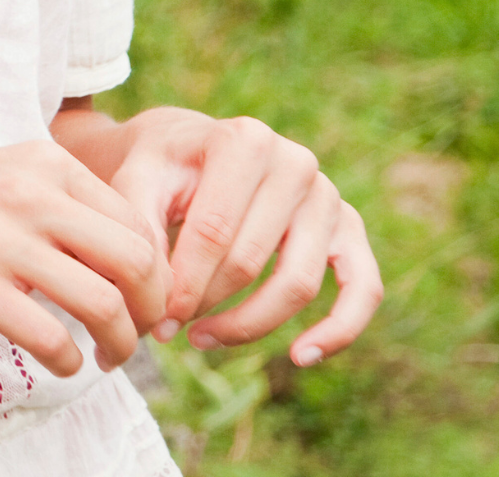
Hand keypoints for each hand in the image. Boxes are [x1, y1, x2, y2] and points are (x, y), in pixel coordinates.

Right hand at [0, 141, 170, 377]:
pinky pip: (51, 335)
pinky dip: (70, 361)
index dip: (155, 270)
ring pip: (105, 302)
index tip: (144, 299)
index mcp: (43, 162)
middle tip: (139, 333)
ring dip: (120, 343)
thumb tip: (117, 256)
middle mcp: (29, 193)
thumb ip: (54, 202)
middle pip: (136, 260)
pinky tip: (63, 364)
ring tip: (108, 358)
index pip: (136, 221)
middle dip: (151, 309)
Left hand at [101, 108, 381, 366]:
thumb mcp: (135, 180)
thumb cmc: (160, 167)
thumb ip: (142, 230)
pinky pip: (363, 287)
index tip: (155, 318)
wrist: (188, 147)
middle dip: (205, 303)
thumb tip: (160, 301)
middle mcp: (296, 162)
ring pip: (299, 284)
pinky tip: (301, 356)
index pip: (214, 231)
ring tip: (201, 338)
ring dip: (249, 325)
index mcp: (244, 141)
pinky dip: (339, 329)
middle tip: (167, 327)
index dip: (183, 283)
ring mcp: (328, 195)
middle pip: (251, 261)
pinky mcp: (349, 227)